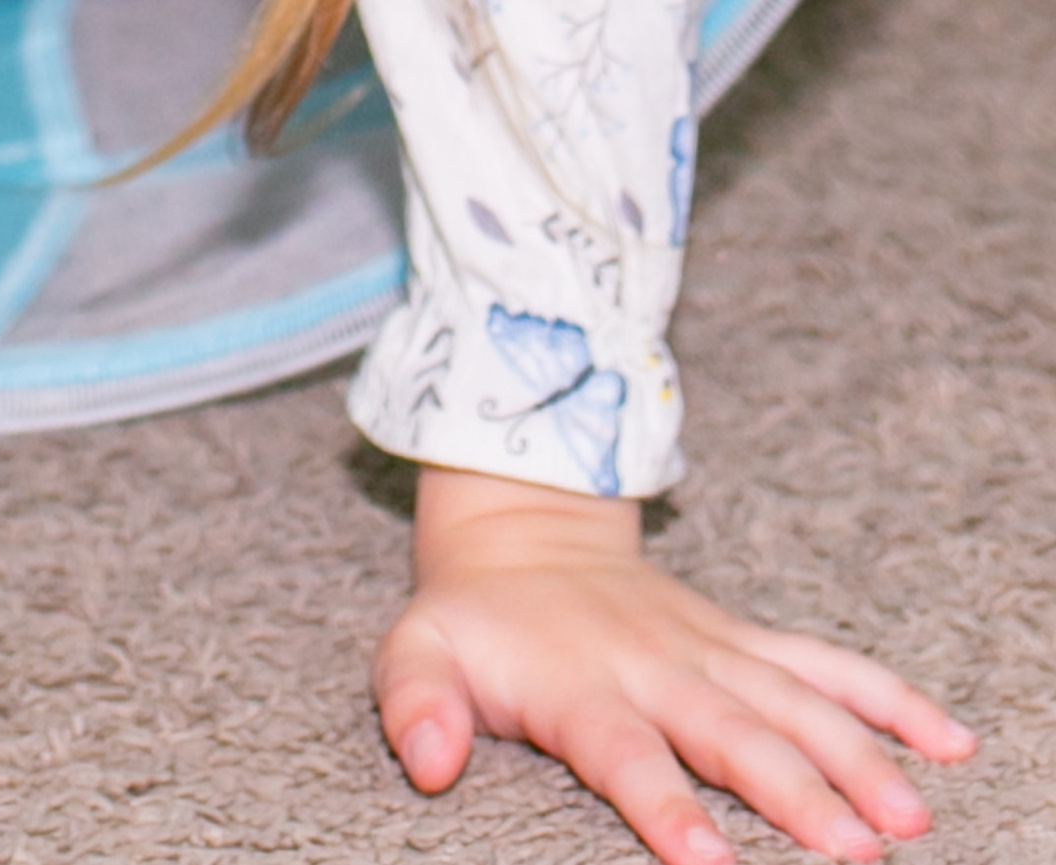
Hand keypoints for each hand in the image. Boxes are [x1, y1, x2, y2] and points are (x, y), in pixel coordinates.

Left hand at [377, 470, 974, 863]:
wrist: (522, 528)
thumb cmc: (472, 619)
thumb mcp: (415, 648)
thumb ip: (415, 702)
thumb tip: (427, 761)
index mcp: (581, 685)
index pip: (627, 753)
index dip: (664, 805)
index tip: (707, 861)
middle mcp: (658, 667)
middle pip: (733, 734)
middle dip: (794, 792)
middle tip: (853, 852)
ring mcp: (710, 650)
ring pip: (794, 701)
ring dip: (855, 755)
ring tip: (909, 816)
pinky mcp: (743, 641)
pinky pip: (823, 663)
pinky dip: (886, 697)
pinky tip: (944, 740)